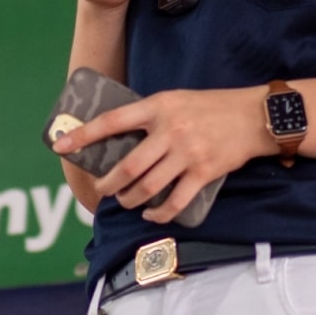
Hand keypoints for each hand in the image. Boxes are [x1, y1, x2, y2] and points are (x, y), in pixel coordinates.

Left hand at [52, 86, 273, 223]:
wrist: (254, 115)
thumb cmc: (212, 106)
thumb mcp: (176, 100)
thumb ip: (151, 116)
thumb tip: (122, 137)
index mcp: (158, 107)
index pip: (112, 121)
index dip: (83, 135)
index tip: (60, 145)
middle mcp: (170, 130)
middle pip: (128, 166)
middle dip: (109, 184)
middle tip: (101, 190)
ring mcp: (187, 152)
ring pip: (148, 187)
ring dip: (131, 200)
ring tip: (125, 202)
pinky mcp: (204, 172)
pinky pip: (175, 201)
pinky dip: (159, 213)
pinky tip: (151, 214)